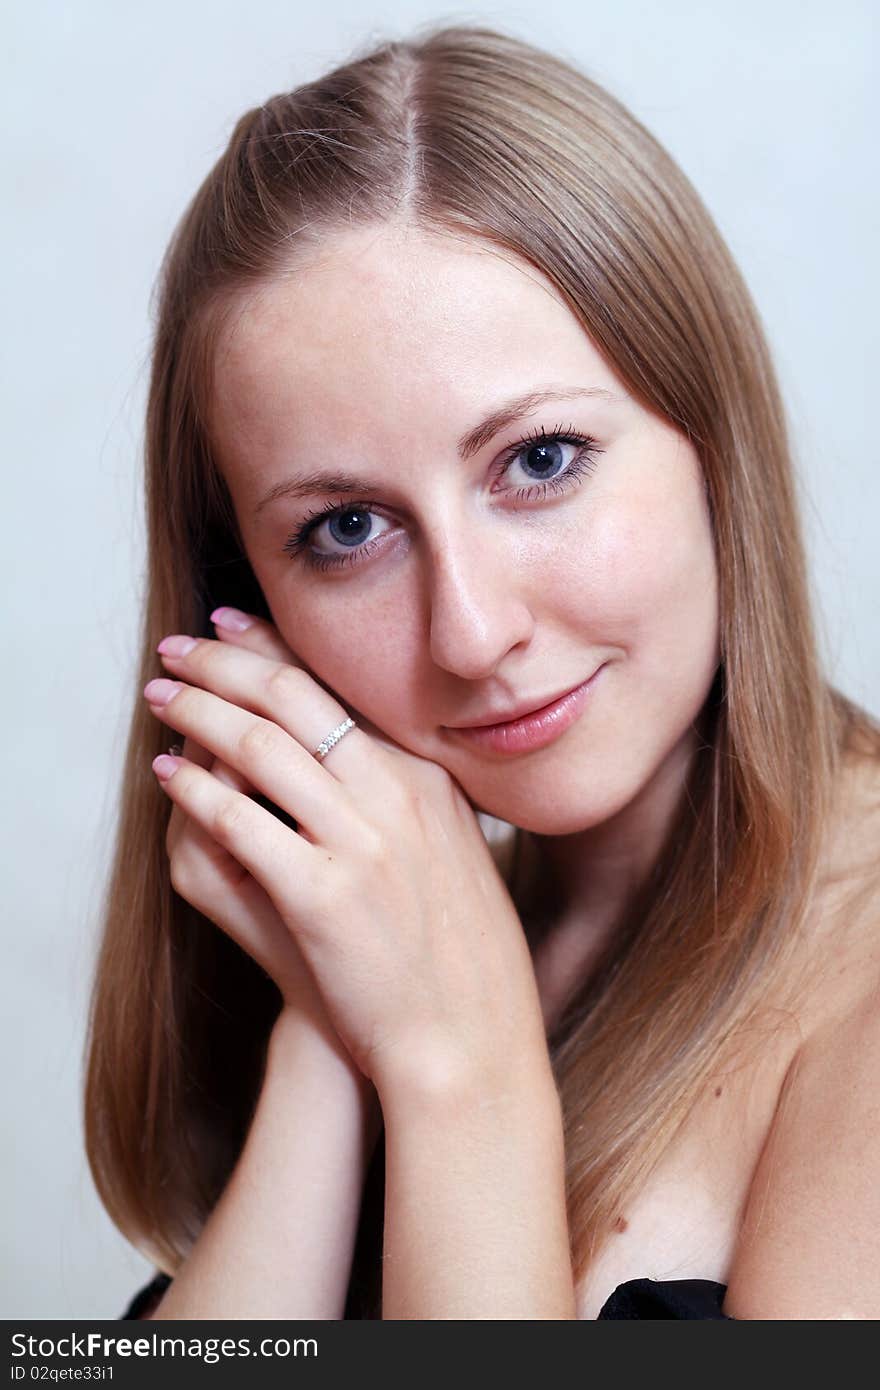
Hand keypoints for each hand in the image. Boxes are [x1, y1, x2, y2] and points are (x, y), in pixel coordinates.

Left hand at [144, 613, 549, 1099]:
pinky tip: (168, 776)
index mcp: (428, 779)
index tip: (231, 626)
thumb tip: (371, 759)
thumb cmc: (463, 958)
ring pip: (259, 746)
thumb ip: (417, 799)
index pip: (339, 688)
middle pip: (293, 698)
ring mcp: (362, 842)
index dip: (274, 649)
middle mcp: (397, 795)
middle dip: (224, 662)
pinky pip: (239, 823)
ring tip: (160, 696)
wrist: (472, 1040)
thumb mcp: (459, 853)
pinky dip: (194, 792)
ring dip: (197, 711)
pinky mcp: (322, 895)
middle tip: (178, 649)